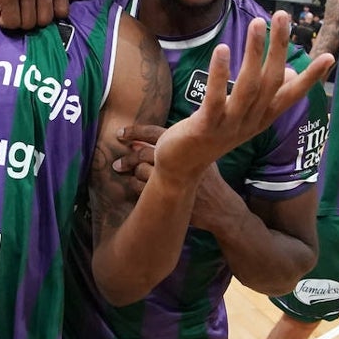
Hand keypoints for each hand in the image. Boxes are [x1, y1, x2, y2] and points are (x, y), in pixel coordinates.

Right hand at [0, 0, 93, 29]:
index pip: (61, 13)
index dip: (43, 14)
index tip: (30, 2)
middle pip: (44, 21)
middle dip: (27, 18)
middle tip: (16, 3)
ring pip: (27, 24)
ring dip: (13, 19)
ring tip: (6, 2)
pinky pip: (11, 23)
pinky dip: (1, 20)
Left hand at [113, 123, 238, 231]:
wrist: (220, 206)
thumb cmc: (211, 180)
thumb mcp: (202, 155)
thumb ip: (181, 145)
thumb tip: (153, 139)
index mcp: (185, 145)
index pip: (155, 132)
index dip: (135, 132)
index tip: (120, 133)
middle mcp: (178, 159)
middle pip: (144, 153)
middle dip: (128, 158)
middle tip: (118, 164)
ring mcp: (173, 178)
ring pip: (142, 171)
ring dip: (132, 173)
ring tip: (128, 176)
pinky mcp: (168, 195)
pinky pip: (142, 190)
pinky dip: (135, 187)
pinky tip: (135, 187)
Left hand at [149, 12, 332, 183]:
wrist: (182, 167)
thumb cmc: (212, 134)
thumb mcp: (244, 116)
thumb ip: (266, 96)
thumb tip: (291, 70)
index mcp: (262, 118)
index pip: (292, 95)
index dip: (311, 77)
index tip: (330, 57)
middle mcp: (251, 121)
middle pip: (271, 81)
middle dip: (278, 48)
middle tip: (282, 16)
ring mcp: (229, 125)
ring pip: (248, 86)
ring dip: (254, 53)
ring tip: (258, 24)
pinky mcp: (205, 127)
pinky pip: (215, 98)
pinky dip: (220, 75)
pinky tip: (223, 50)